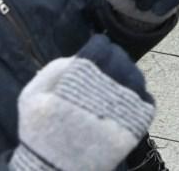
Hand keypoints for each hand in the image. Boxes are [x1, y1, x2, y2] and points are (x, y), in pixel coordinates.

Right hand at [14, 35, 155, 170]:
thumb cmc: (40, 132)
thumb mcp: (31, 95)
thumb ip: (54, 68)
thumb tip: (79, 55)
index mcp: (80, 79)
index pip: (101, 47)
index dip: (98, 47)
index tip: (96, 51)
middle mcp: (105, 90)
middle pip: (121, 60)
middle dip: (114, 58)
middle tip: (107, 66)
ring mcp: (123, 109)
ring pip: (136, 78)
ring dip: (128, 76)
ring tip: (116, 83)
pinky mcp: (135, 128)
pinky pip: (147, 101)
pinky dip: (139, 97)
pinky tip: (125, 101)